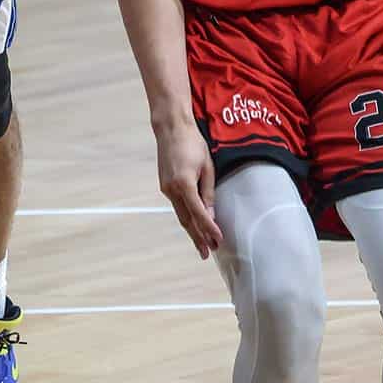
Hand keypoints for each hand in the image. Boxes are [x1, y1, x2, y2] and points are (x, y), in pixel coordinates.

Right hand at [155, 121, 221, 258]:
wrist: (171, 129)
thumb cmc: (193, 144)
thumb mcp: (207, 168)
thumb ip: (208, 193)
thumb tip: (211, 215)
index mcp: (184, 184)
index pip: (199, 213)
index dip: (209, 229)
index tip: (218, 241)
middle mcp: (172, 189)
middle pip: (187, 220)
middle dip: (198, 238)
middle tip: (208, 253)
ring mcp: (166, 188)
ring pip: (181, 215)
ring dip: (192, 230)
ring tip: (202, 245)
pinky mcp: (165, 186)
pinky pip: (177, 206)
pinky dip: (187, 217)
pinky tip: (194, 224)